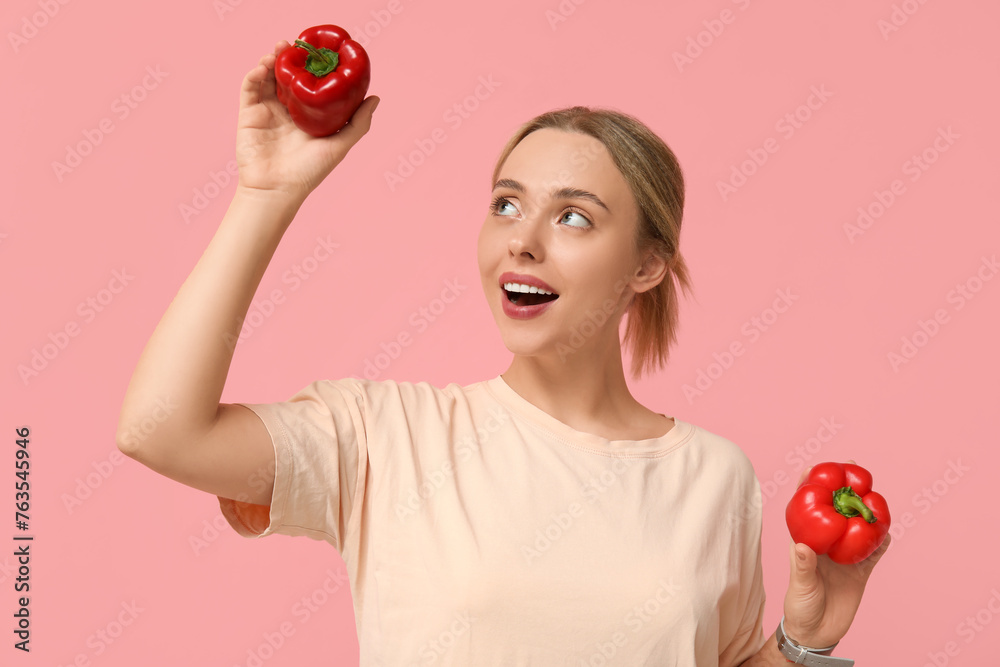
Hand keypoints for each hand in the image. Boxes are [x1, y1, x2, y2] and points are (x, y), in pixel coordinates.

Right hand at [235, 40, 379, 203]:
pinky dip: (254, 74)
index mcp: (307, 116)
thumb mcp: (340, 145)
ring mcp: (266, 111)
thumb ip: (358, 124)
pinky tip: (264, 65)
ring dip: (272, 60)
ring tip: (280, 48)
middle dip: (290, 58)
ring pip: (267, 78)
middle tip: (295, 44)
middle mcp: (287, 111)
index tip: (318, 51)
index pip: (308, 85)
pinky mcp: (248, 114)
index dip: (311, 67)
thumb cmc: (309, 172)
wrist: (277, 189)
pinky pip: (249, 88)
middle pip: (286, 77)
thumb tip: (376, 98)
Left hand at [782, 459, 890, 648]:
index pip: (805, 509)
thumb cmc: (800, 607)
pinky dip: (880, 541)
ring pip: (859, 526)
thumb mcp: (800, 587)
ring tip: (875, 492)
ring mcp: (845, 555)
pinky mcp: (860, 570)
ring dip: (867, 510)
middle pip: (837, 509)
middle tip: (853, 467)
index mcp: (805, 541)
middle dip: (845, 488)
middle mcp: (826, 544)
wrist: (817, 632)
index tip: (813, 465)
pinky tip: (887, 531)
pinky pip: (874, 551)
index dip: (808, 486)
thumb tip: (802, 547)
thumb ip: (802, 568)